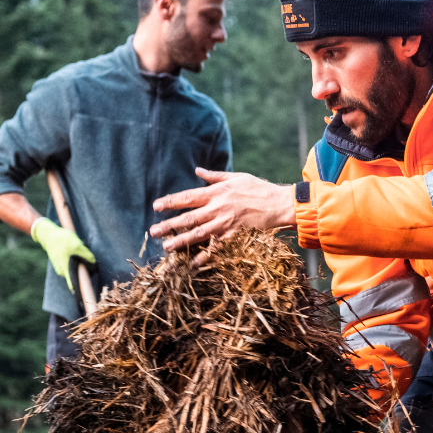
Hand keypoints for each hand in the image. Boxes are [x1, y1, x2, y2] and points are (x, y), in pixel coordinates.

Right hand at [31, 217, 95, 291]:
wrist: (48, 234)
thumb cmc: (62, 240)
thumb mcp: (77, 245)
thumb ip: (87, 255)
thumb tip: (93, 262)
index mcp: (66, 270)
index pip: (74, 285)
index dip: (81, 291)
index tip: (86, 298)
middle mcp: (62, 272)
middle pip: (77, 276)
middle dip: (84, 273)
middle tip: (92, 266)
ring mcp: (61, 267)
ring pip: (74, 270)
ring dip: (80, 265)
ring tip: (84, 257)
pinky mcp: (61, 263)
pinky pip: (71, 265)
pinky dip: (75, 262)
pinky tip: (76, 253)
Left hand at [150, 170, 295, 257]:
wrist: (278, 204)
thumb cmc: (258, 188)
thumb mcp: (236, 177)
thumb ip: (214, 176)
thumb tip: (198, 171)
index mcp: (216, 193)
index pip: (187, 197)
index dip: (170, 202)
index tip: (156, 206)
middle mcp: (217, 208)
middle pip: (188, 218)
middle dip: (169, 225)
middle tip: (153, 232)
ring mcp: (225, 224)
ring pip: (198, 234)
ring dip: (181, 241)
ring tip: (167, 247)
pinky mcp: (235, 236)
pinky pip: (217, 247)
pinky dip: (205, 255)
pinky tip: (193, 262)